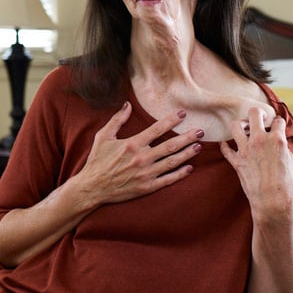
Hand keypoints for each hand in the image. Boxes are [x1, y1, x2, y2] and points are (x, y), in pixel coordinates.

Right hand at [76, 101, 202, 207]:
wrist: (92, 188)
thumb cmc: (96, 161)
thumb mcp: (103, 137)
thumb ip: (117, 120)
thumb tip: (127, 105)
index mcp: (132, 144)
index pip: (157, 129)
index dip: (171, 120)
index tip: (182, 114)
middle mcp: (142, 158)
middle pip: (170, 146)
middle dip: (187, 137)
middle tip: (200, 131)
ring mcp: (145, 174)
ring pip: (172, 162)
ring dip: (187, 154)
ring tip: (198, 147)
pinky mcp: (146, 187)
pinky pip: (167, 180)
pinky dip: (179, 174)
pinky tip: (189, 168)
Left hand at [220, 107, 292, 219]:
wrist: (272, 201)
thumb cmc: (285, 184)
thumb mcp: (290, 161)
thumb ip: (283, 146)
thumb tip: (280, 140)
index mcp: (277, 140)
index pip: (277, 121)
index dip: (277, 122)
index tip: (276, 125)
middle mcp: (260, 140)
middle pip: (254, 113)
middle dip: (257, 113)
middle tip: (257, 119)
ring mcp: (246, 150)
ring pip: (235, 125)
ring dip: (240, 125)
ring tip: (243, 129)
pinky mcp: (236, 161)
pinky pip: (225, 148)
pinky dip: (225, 146)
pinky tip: (227, 145)